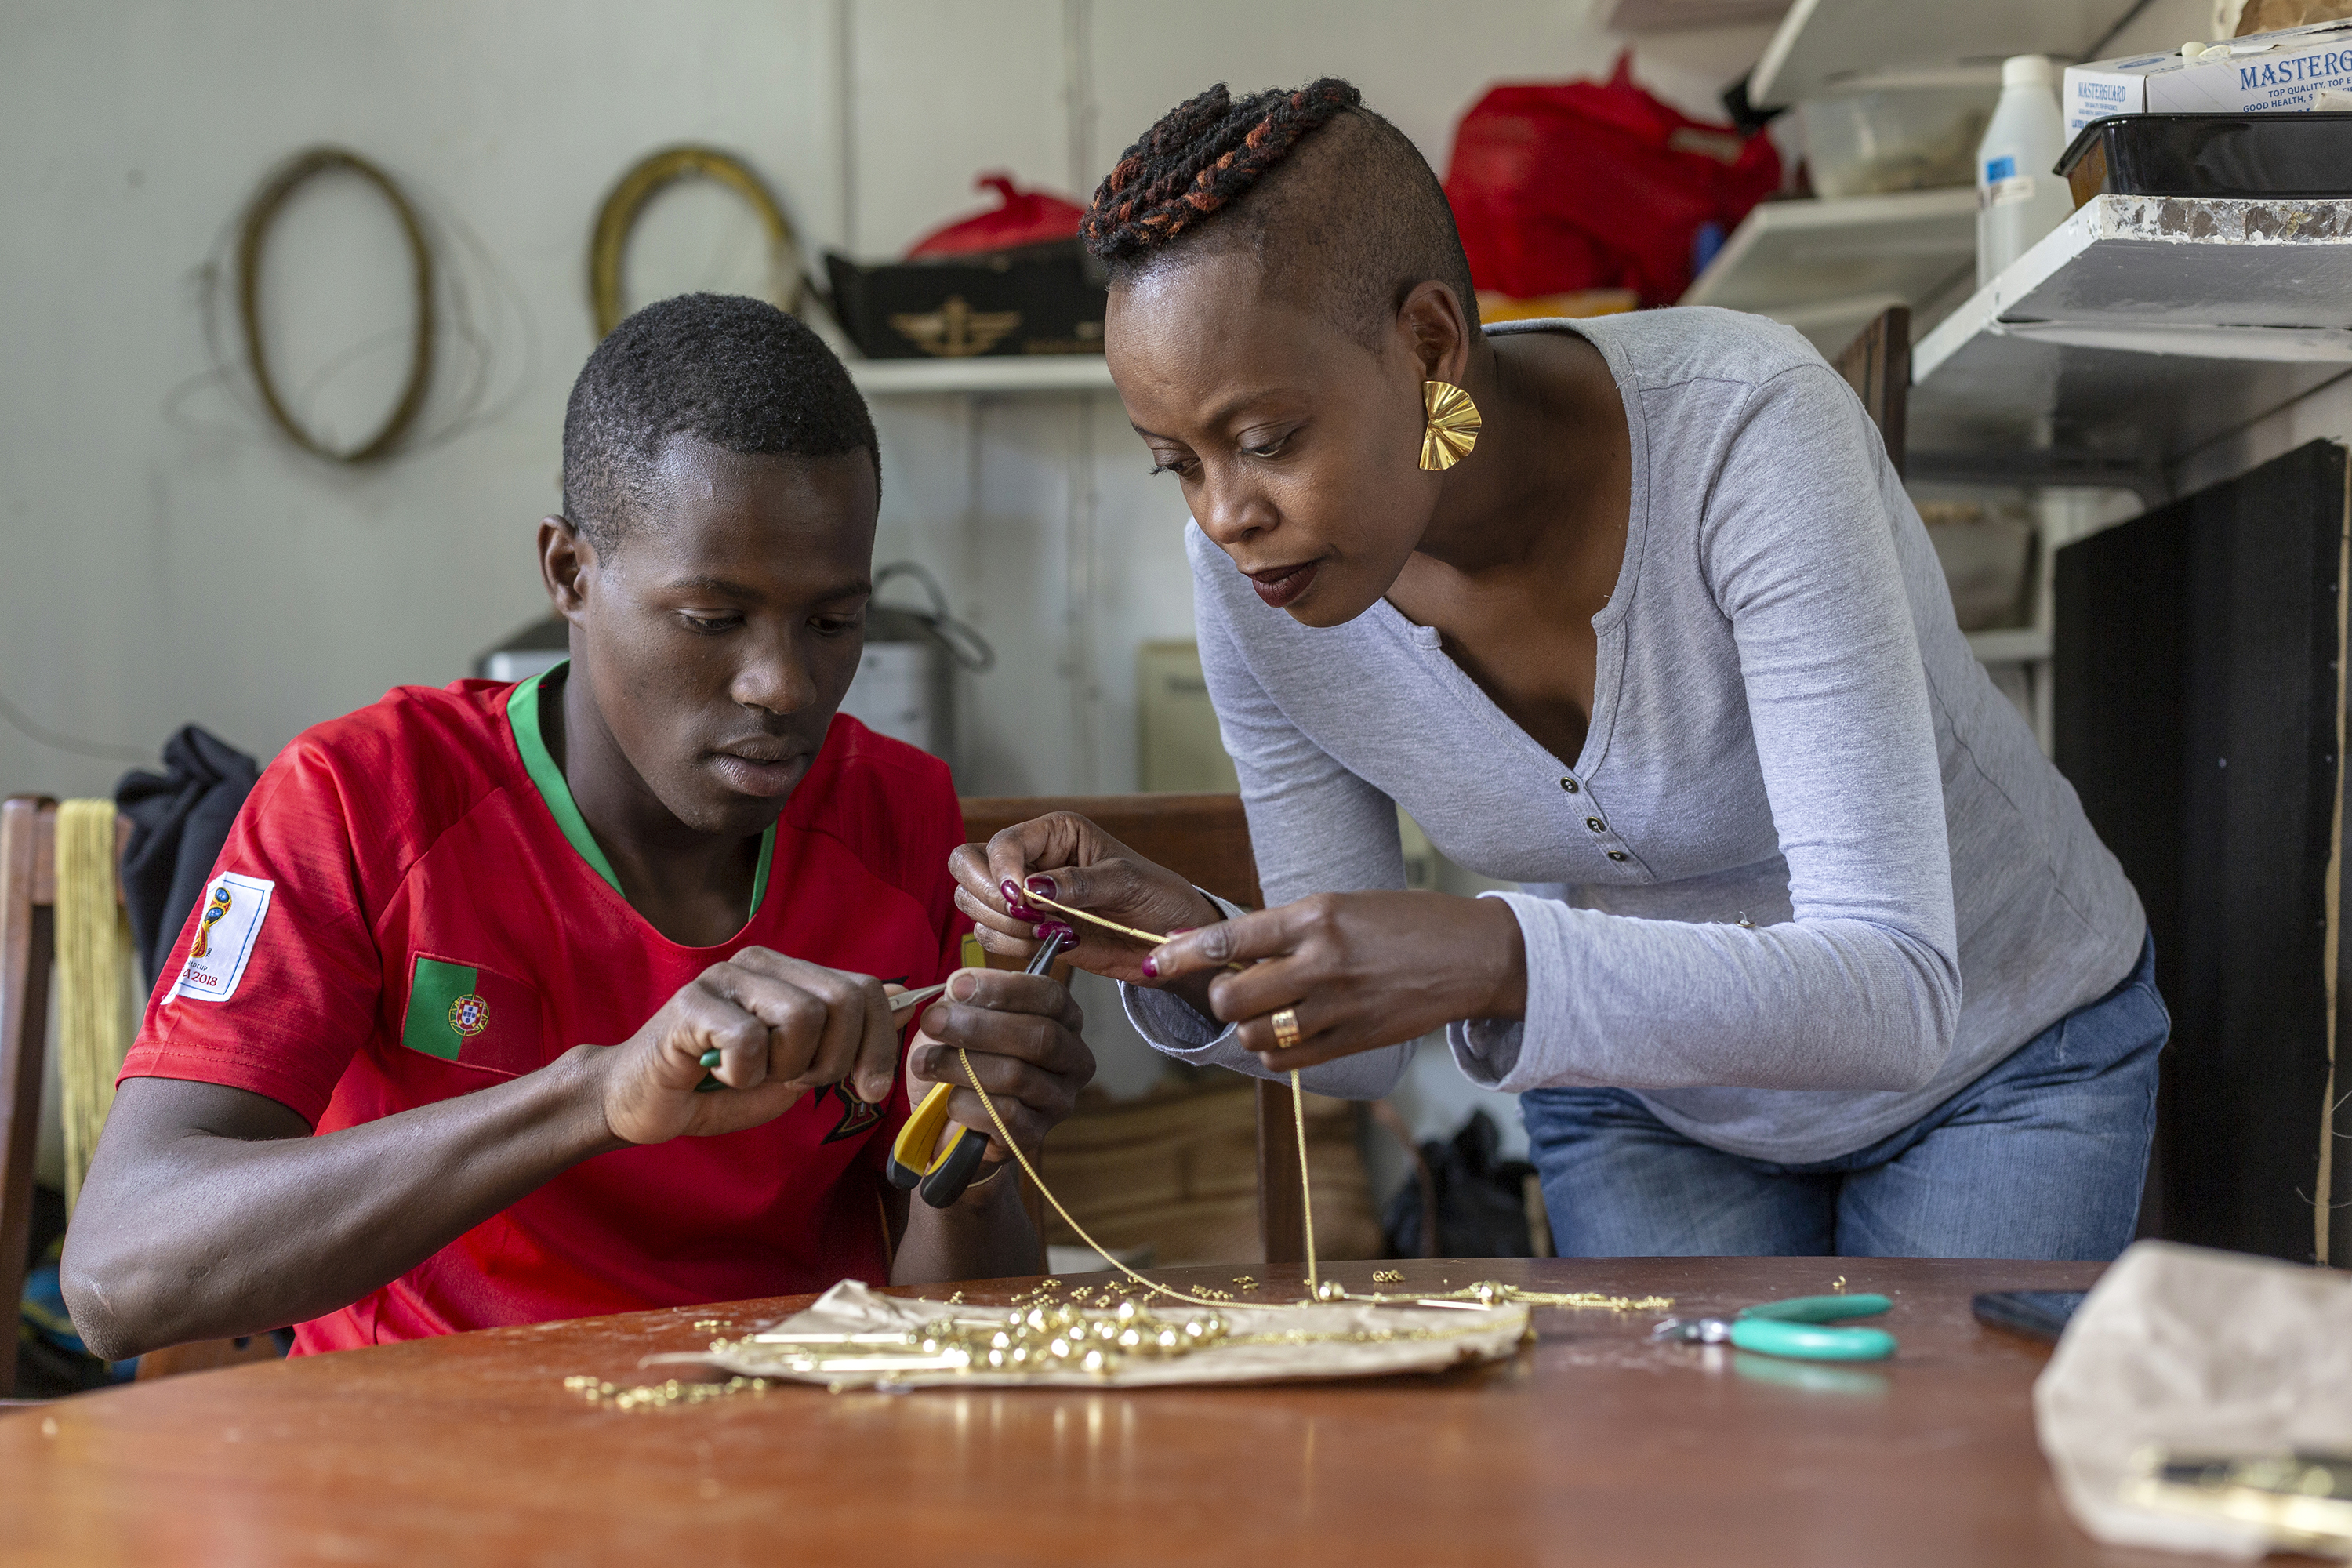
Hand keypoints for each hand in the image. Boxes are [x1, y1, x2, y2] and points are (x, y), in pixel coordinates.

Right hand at [594, 947, 903, 1145]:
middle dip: (837, 1059)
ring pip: (804, 1016)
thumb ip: (844, 1041)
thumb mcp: (797, 1069)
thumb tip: (907, 1007)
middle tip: (798, 1082)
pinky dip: (744, 1075)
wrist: (639, 1102)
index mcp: (791, 974)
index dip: (880, 1042)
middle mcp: (762, 964)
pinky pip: (751, 1040)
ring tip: (755, 1075)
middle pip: (843, 999)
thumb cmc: (720, 1087)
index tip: (870, 1088)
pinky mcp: (692, 1003)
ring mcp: (725, 978)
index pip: (865, 989)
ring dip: (787, 1067)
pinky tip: (720, 1076)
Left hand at [904, 966, 1094, 1167]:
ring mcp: (1058, 1101)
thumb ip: (966, 999)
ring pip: (1017, 1075)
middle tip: (933, 1021)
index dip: (1004, 988)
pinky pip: (1003, 1115)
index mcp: (1064, 1021)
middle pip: (1040, 1036)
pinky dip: (967, 1104)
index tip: (957, 986)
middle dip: (980, 1026)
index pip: (1050, 996)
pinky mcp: (1035, 1136)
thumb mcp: (962, 1018)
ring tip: (923, 1062)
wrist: (947, 1121)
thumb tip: (958, 989)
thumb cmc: (962, 1059)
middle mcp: (1073, 1060)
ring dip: (961, 1065)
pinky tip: (947, 1099)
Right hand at [949, 812, 1221, 984]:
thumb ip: (1081, 883)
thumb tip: (1033, 888)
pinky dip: (1011, 946)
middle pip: (968, 865)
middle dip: (988, 896)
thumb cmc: (1158, 897)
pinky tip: (1051, 943)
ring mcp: (1023, 896)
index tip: (1021, 900)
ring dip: (1002, 924)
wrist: (1169, 940)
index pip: (1002, 842)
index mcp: (1055, 833)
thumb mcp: (1128, 883)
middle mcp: (1032, 859)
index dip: (1001, 870)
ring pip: (972, 902)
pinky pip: (990, 935)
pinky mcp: (1025, 929)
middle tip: (1027, 918)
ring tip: (1049, 931)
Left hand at [1141, 891, 1527, 1068]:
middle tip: (1233, 988)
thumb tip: (1224, 950)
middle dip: (1220, 996)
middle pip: (1232, 997)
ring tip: (1266, 1011)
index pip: (1231, 937)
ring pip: (1254, 1033)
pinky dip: (1272, 1050)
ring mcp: (1339, 1006)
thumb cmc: (1406, 922)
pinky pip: (1287, 1059)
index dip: (1184, 954)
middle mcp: (1322, 961)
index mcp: (1316, 915)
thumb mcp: (1343, 905)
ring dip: (1247, 1026)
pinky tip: (1286, 1033)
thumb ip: (1286, 928)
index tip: (1156, 961)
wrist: (1474, 956)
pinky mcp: (1355, 1041)